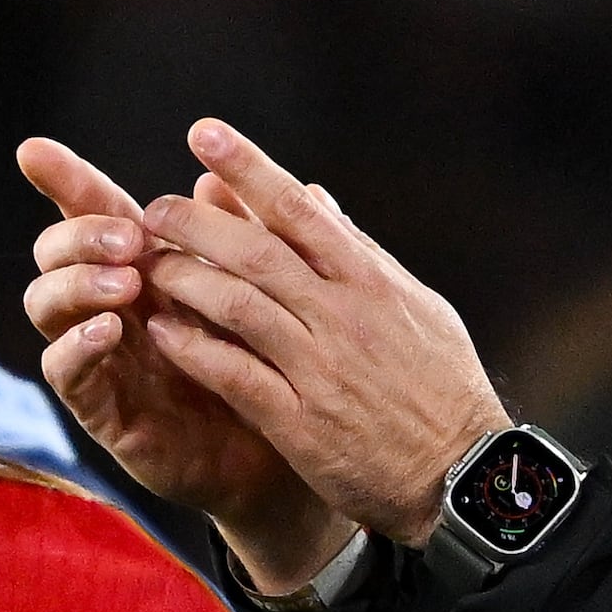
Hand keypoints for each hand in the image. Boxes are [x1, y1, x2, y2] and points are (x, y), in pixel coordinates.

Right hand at [16, 138, 341, 582]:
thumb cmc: (271, 364)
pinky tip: (109, 330)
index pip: (96, 213)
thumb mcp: (261, 292)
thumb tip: (217, 176)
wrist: (288, 453)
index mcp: (146, 268)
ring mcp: (103, 357)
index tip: (37, 151)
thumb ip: (240, 236)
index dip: (65, 181)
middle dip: (79, 235)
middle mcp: (112, 306)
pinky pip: (67, 374)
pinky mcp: (105, 411)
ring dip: (77, 284)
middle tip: (130, 239)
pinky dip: (79, 346)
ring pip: (48, 306)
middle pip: (56, 253)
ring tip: (123, 279)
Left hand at [115, 121, 513, 558]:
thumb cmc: (443, 388)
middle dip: (194, 223)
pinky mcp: (300, 423)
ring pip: (236, 306)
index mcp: (371, 283)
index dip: (247, 168)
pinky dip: (193, 349)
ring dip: (183, 281)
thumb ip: (362, 255)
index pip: (299, 210)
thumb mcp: (419, 309)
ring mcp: (321, 369)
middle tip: (152, 210)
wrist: (464, 476)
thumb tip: (318, 201)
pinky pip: (233, 374)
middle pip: (254, 251)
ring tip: (146, 268)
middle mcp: (344, 317)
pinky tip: (161, 333)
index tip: (205, 134)